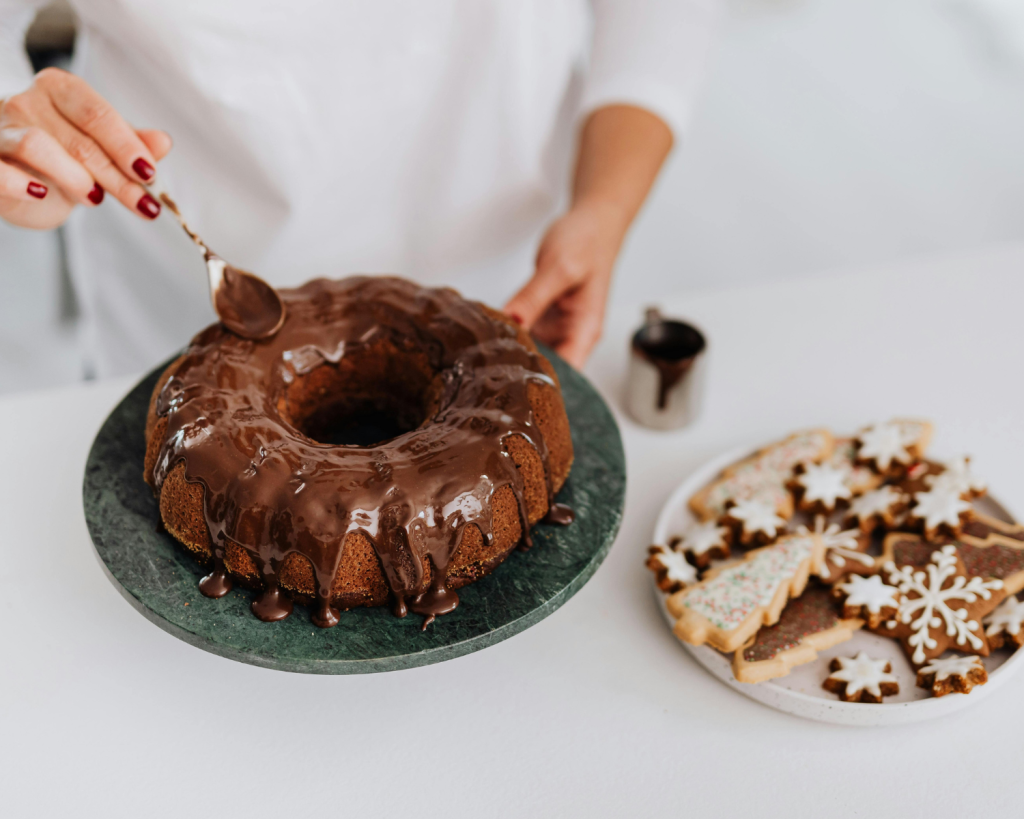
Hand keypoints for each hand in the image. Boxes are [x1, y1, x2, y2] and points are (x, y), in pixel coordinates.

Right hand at [0, 67, 170, 229]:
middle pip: (79, 140)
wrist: (17, 177)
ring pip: (37, 146)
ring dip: (75, 178)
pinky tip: (41, 193)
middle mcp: (27, 101)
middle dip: (118, 178)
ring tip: (94, 198)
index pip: (98, 114)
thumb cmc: (64, 158)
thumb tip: (163, 142)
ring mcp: (1, 128)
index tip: (150, 174)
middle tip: (145, 205)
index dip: (127, 146)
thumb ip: (131, 145)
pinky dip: (19, 182)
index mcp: (60, 89)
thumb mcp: (103, 149)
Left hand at [504, 199, 627, 368]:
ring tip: (482, 356)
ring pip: (531, 354)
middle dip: (519, 374)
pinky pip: (523, 334)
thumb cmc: (588, 242)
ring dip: (509, 356)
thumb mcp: (559, 267)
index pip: (566, 377)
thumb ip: (532, 297)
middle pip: (546, 372)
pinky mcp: (542, 317)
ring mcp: (555, 328)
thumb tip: (510, 322)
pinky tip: (488, 335)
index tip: (512, 384)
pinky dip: (507, 336)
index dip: (541, 385)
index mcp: (585, 331)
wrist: (592, 221)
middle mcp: (571, 335)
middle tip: (487, 370)